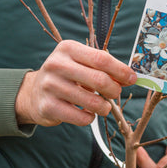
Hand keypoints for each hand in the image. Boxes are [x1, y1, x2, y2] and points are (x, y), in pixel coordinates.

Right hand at [15, 40, 136, 126]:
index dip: (121, 71)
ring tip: (103, 107)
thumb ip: (104, 68)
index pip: (102, 59)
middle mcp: (57, 64)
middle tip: (115, 93)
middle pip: (99, 79)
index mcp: (68, 48)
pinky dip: (90, 118)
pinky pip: (81, 117)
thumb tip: (130, 78)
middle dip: (114, 89)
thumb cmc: (66, 76)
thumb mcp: (81, 63)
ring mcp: (50, 86)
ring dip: (104, 107)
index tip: (132, 79)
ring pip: (92, 101)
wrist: (33, 93)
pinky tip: (87, 113)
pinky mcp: (47, 106)